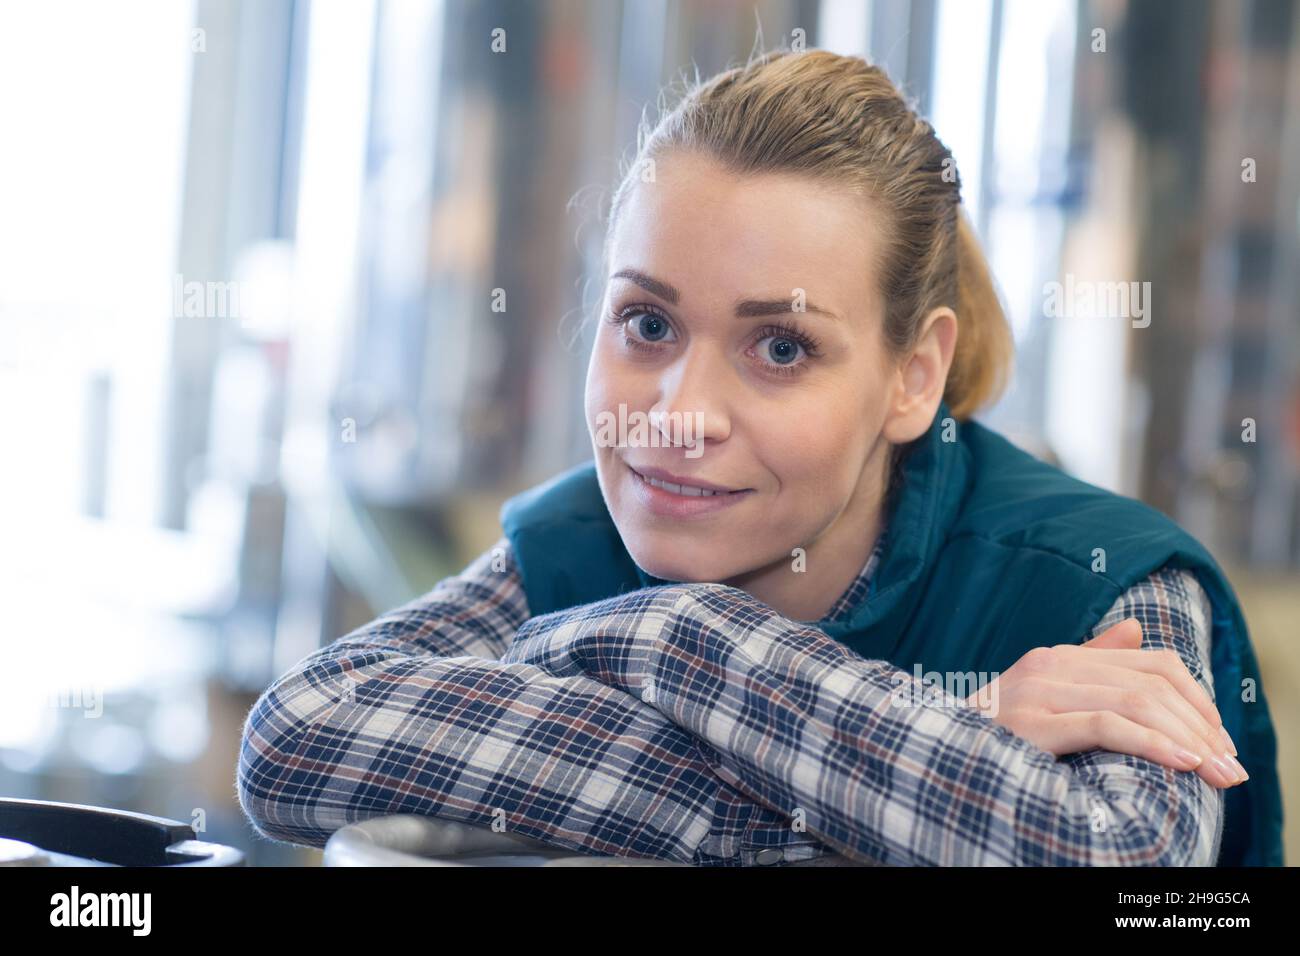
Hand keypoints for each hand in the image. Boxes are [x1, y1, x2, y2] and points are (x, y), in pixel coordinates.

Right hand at [963, 618, 1246, 787]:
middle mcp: (1049, 664)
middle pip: (1151, 684)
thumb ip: (1090, 664)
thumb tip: (1135, 629)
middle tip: (1231, 767)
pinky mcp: (1032, 722)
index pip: (1150, 663)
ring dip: (1186, 739)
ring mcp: (1037, 691)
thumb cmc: (994, 737)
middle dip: (1201, 727)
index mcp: (1058, 657)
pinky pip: (1106, 725)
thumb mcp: (1045, 697)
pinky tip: (1180, 762)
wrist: (936, 758)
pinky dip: (1151, 744)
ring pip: (1135, 702)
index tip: (1219, 740)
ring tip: (1214, 771)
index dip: (1196, 699)